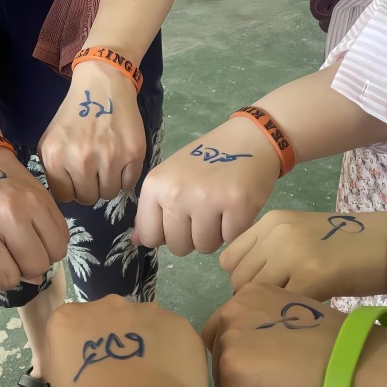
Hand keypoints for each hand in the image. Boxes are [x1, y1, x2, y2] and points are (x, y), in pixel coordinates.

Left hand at [0, 146, 68, 289]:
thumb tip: (35, 279)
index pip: (7, 278)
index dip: (4, 277)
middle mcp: (9, 217)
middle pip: (37, 267)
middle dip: (26, 267)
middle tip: (14, 252)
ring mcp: (33, 205)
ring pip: (56, 252)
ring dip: (44, 254)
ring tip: (28, 242)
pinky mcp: (48, 197)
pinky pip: (64, 233)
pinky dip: (53, 240)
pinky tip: (38, 231)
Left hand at [39, 60, 146, 205]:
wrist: (103, 86)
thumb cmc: (74, 115)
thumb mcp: (50, 140)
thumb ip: (53, 170)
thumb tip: (65, 194)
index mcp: (56, 158)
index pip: (65, 196)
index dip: (72, 188)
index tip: (76, 178)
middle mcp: (81, 160)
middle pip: (88, 198)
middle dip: (90, 188)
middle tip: (93, 172)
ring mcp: (109, 158)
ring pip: (109, 194)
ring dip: (108, 184)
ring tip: (106, 165)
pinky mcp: (133, 155)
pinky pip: (128, 184)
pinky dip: (124, 177)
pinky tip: (120, 161)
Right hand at [45, 296, 211, 386]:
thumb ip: (71, 365)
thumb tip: (87, 365)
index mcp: (68, 321)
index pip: (70, 328)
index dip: (80, 352)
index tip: (89, 375)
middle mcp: (106, 306)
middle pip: (107, 318)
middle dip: (113, 340)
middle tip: (121, 377)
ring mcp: (146, 311)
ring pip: (142, 323)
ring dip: (144, 343)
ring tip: (152, 380)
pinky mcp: (179, 324)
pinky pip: (171, 335)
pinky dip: (171, 352)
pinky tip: (173, 380)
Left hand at [134, 117, 279, 254]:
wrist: (250, 139)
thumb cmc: (207, 159)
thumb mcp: (171, 177)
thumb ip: (152, 209)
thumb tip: (136, 240)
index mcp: (155, 185)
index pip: (149, 236)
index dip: (166, 235)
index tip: (179, 221)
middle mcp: (176, 193)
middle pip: (178, 246)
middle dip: (192, 237)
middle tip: (204, 212)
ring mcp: (207, 200)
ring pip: (204, 247)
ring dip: (214, 235)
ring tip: (220, 210)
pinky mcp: (237, 205)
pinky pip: (231, 239)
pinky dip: (236, 229)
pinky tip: (236, 208)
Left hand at [201, 284, 349, 386]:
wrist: (359, 365)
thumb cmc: (340, 347)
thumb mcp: (294, 320)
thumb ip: (267, 328)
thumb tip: (257, 355)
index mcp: (249, 294)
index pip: (228, 335)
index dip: (254, 358)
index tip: (285, 362)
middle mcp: (232, 308)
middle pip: (221, 360)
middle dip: (248, 378)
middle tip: (286, 378)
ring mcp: (228, 338)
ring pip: (228, 386)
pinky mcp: (231, 369)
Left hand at [220, 210, 386, 300]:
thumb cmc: (351, 244)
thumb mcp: (302, 235)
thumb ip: (271, 251)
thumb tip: (246, 285)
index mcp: (271, 221)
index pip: (229, 258)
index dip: (241, 279)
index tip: (260, 292)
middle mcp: (276, 233)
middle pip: (238, 278)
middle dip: (251, 298)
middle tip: (276, 308)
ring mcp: (292, 253)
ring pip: (255, 293)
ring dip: (267, 308)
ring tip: (289, 313)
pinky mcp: (313, 276)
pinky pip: (283, 304)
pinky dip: (290, 315)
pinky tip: (305, 316)